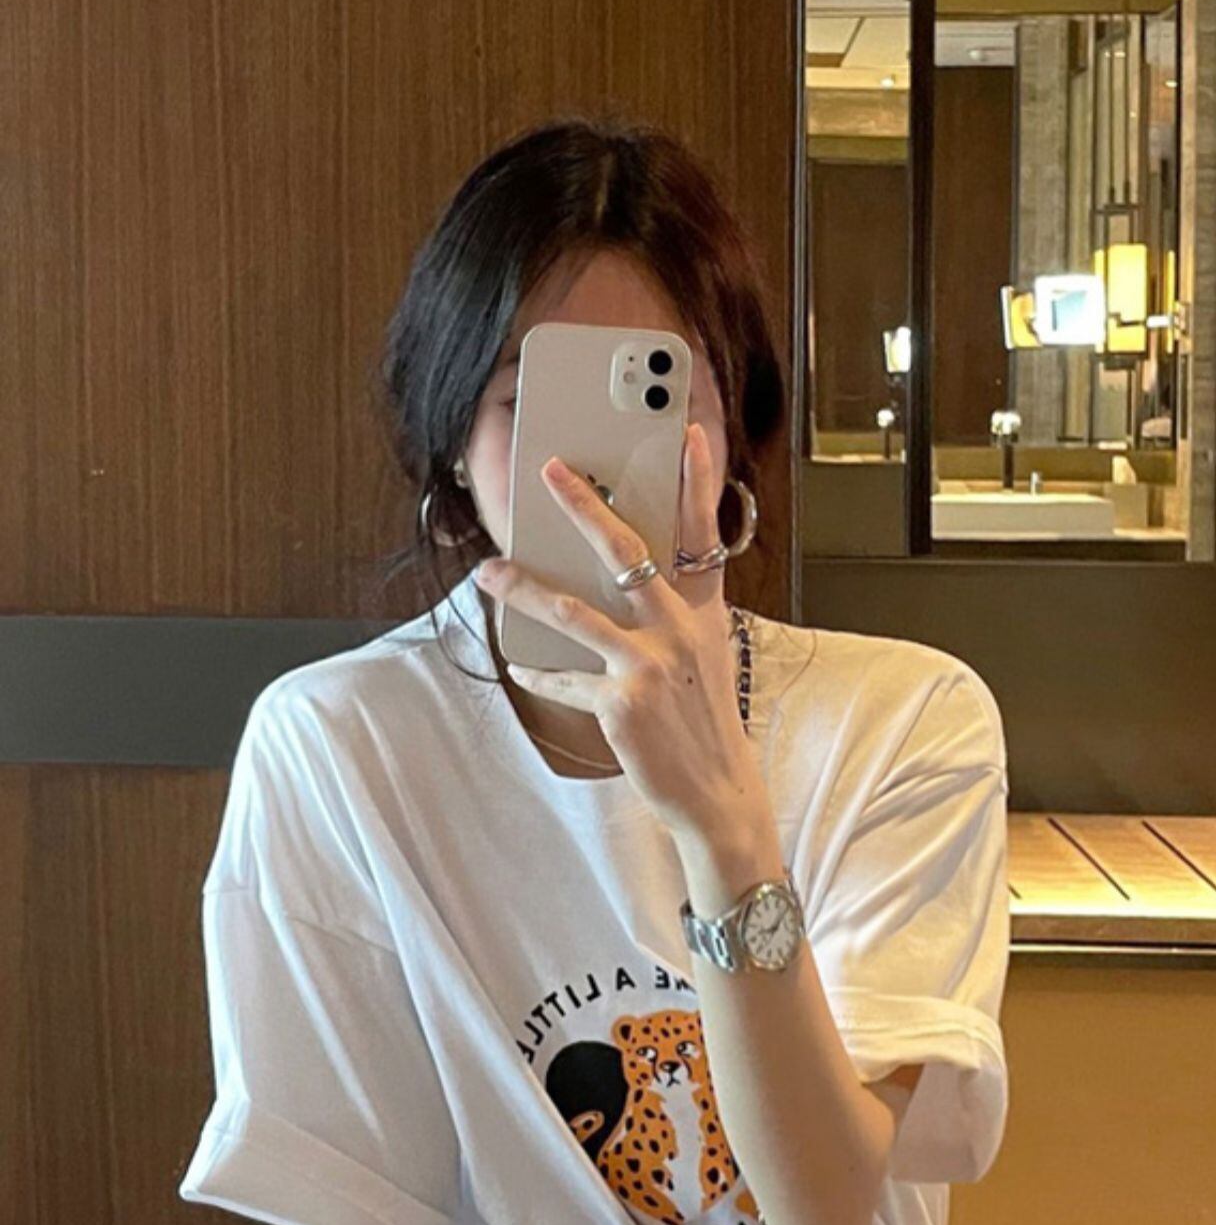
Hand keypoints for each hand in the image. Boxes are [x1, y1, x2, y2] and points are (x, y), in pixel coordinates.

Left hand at [475, 421, 759, 839]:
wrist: (717, 791)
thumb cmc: (704, 721)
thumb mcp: (704, 655)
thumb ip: (672, 612)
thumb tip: (623, 576)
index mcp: (703, 612)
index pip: (702, 534)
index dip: (696, 481)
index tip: (684, 433)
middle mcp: (679, 629)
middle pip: (626, 552)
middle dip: (585, 505)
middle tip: (553, 471)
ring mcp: (649, 664)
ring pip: (572, 610)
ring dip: (522, 589)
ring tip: (489, 572)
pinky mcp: (620, 702)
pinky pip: (564, 678)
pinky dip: (538, 673)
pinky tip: (518, 664)